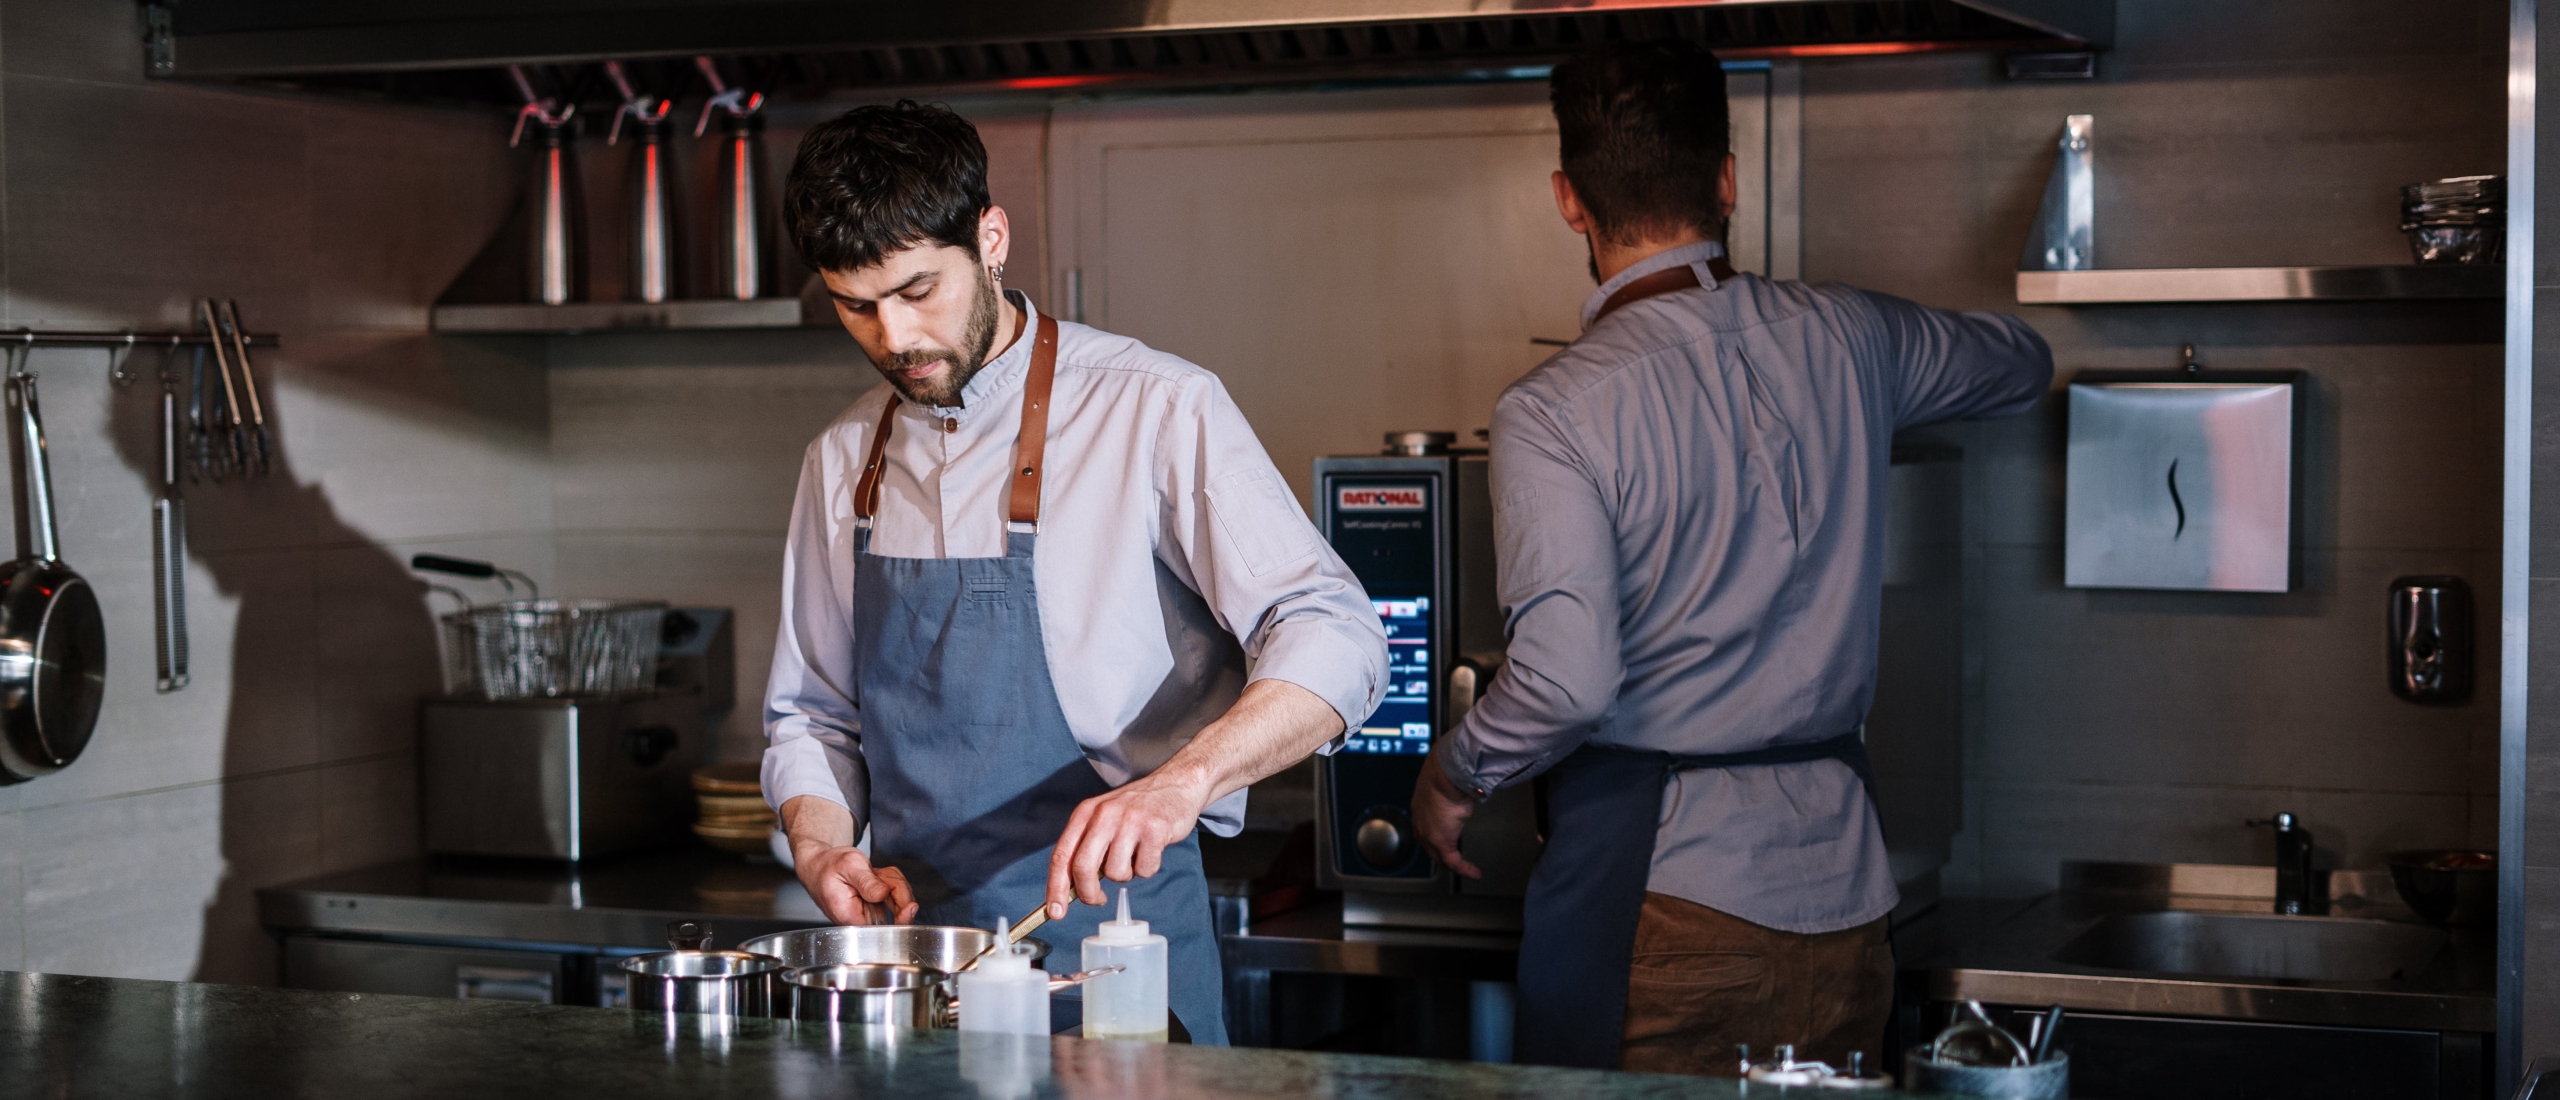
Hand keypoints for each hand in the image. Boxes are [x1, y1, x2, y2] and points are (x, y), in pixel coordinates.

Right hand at [780, 794, 917, 924]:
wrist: (819, 865)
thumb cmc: (828, 866)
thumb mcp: (848, 866)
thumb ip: (867, 882)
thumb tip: (884, 895)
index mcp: (851, 918)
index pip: (885, 928)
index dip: (902, 917)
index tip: (910, 906)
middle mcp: (862, 920)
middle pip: (898, 912)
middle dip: (897, 888)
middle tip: (879, 874)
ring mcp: (870, 913)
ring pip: (900, 900)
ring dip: (892, 881)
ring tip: (871, 872)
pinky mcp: (876, 906)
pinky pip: (895, 894)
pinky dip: (890, 880)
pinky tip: (875, 875)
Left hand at [1045, 768, 1211, 918]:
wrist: (1176, 784)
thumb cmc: (1137, 809)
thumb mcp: (1104, 818)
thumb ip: (1087, 847)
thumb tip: (1071, 888)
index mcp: (1086, 813)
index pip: (1062, 855)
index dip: (1055, 887)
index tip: (1055, 912)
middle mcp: (1104, 814)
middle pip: (1083, 867)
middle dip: (1088, 893)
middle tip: (1098, 900)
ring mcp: (1130, 821)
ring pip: (1115, 872)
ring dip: (1126, 874)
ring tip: (1135, 855)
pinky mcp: (1154, 829)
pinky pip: (1144, 869)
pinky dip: (1147, 868)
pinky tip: (1152, 850)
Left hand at [1411, 758, 1482, 879]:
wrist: (1445, 775)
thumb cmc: (1448, 773)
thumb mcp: (1447, 784)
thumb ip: (1453, 791)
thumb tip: (1465, 788)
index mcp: (1420, 807)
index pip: (1425, 829)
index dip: (1434, 838)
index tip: (1446, 841)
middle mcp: (1420, 822)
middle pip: (1430, 846)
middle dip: (1442, 855)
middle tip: (1456, 861)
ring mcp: (1428, 833)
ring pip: (1440, 855)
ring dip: (1453, 862)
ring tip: (1465, 868)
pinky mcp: (1441, 841)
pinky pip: (1453, 861)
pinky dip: (1465, 868)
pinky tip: (1474, 873)